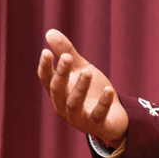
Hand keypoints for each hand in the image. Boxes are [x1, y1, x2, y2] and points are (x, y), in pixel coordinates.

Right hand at [37, 28, 129, 147]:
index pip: (46, 80)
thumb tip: (49, 32)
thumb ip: (67, 53)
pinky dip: (103, 103)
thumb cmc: (92, 92)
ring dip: (80, 87)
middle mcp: (63, 106)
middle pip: (58, 90)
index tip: (45, 52)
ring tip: (88, 71)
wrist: (113, 117)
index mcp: (58, 92)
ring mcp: (78, 118)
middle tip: (66, 57)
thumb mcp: (81, 69)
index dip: (45, 67)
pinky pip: (98, 115)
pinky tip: (109, 90)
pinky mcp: (96, 125)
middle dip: (61, 74)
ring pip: (74, 103)